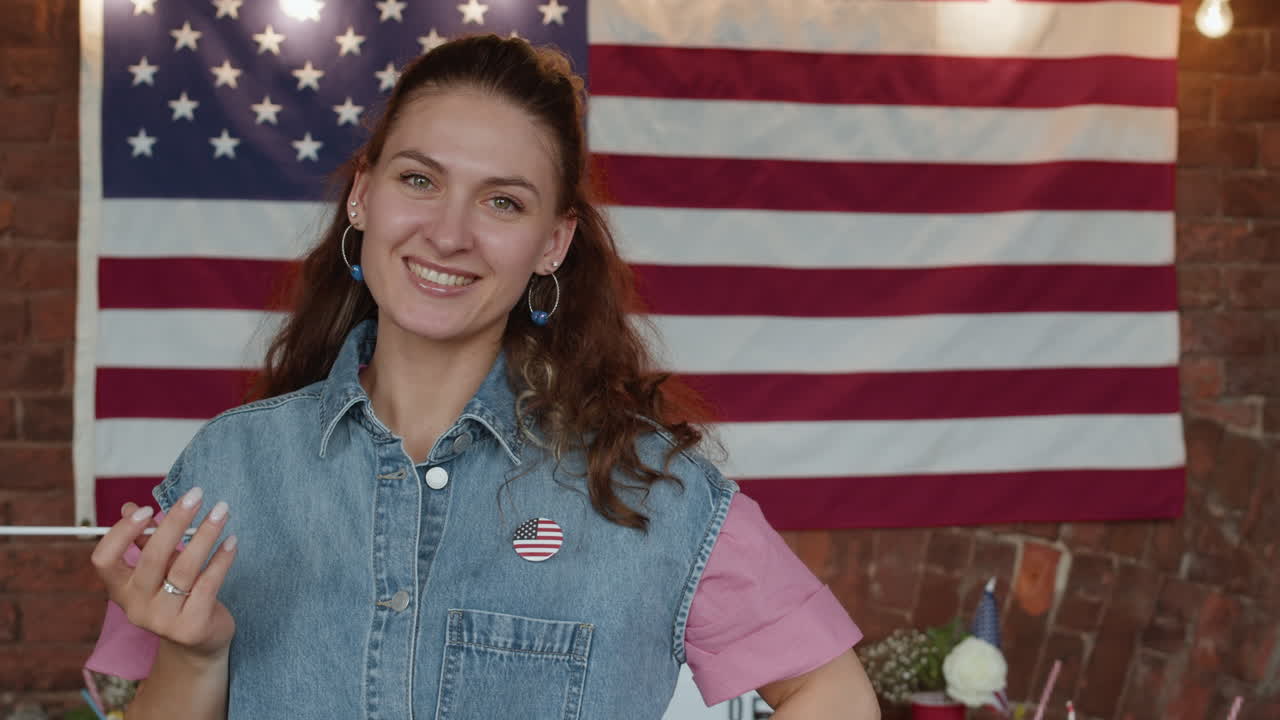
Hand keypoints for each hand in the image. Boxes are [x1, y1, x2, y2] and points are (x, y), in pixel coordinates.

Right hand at [91, 487, 237, 660]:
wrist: (198, 644)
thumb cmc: (176, 596)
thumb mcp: (158, 570)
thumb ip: (144, 540)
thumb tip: (130, 506)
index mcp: (121, 589)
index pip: (103, 559)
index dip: (121, 533)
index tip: (147, 510)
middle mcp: (136, 606)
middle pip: (152, 558)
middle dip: (175, 521)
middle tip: (196, 495)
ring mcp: (163, 620)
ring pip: (184, 568)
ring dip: (205, 534)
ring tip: (221, 511)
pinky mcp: (191, 627)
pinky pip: (208, 584)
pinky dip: (221, 559)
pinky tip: (232, 541)